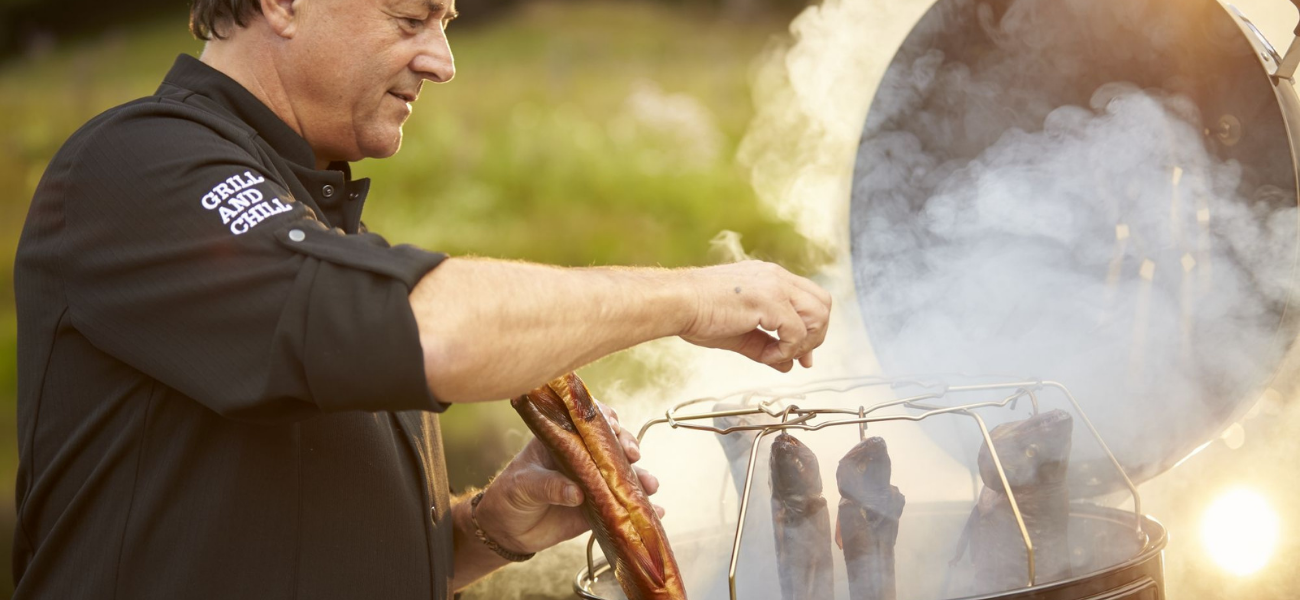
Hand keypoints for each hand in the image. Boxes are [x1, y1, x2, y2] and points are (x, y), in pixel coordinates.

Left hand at [471, 402, 661, 553]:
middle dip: (627, 446)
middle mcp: (583, 457)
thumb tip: (577, 493)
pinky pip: (623, 506)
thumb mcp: (523, 485)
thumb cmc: (510, 495)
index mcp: (563, 440)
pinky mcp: (599, 508)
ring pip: (623, 475)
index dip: (604, 419)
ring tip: (650, 486)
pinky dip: (642, 509)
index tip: (614, 425)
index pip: (587, 421)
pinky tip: (659, 512)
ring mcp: (593, 482)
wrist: (507, 530)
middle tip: (633, 456)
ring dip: (641, 478)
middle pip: (612, 444)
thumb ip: (548, 486)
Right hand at [679, 261, 831, 371]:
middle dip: (816, 335)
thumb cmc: (697, 313)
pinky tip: (767, 357)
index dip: (812, 329)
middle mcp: (776, 277)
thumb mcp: (739, 332)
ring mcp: (775, 286)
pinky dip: (787, 350)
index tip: (802, 355)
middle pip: (823, 304)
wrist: (676, 302)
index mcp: (769, 278)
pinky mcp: (769, 300)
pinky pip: (797, 332)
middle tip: (798, 357)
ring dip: (805, 342)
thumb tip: (787, 364)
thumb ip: (766, 346)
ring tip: (781, 356)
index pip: (809, 299)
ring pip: (818, 314)